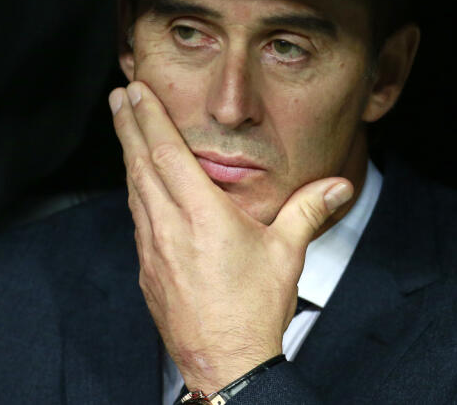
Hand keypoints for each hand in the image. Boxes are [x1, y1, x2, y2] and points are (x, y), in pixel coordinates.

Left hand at [109, 81, 353, 391]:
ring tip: (124, 131)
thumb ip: (308, 210)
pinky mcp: (148, 271)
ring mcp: (152, 250)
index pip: (167, 153)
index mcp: (202, 215)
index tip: (135, 91)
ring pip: (134, 191)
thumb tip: (338, 186)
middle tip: (118, 96)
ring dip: (128, 156)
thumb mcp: (287, 253)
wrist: (226, 363)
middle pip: (140, 165)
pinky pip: (137, 220)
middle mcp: (169, 228)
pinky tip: (138, 187)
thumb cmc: (255, 310)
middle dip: (128, 126)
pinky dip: (135, 192)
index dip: (149, 118)